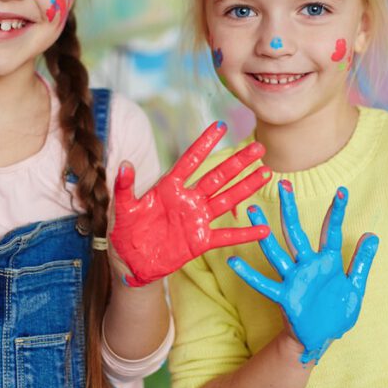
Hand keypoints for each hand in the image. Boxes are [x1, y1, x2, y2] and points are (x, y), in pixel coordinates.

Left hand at [110, 122, 272, 286]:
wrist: (131, 261)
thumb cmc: (126, 230)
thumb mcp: (122, 208)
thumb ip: (124, 187)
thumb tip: (123, 164)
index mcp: (169, 187)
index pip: (191, 160)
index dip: (205, 144)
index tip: (220, 126)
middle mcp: (188, 199)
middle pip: (217, 176)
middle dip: (237, 162)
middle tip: (259, 147)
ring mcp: (197, 219)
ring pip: (226, 199)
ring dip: (246, 187)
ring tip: (265, 173)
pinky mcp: (200, 241)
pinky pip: (226, 236)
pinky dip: (244, 233)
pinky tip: (263, 228)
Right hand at [229, 182, 378, 364]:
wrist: (321, 340)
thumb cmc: (336, 313)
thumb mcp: (355, 287)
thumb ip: (362, 262)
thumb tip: (372, 234)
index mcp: (327, 262)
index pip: (331, 232)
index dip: (337, 212)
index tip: (342, 190)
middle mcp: (307, 265)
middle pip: (296, 232)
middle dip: (290, 209)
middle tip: (283, 185)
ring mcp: (294, 279)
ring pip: (276, 251)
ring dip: (264, 232)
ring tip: (252, 212)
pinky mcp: (284, 296)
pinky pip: (264, 283)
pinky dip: (248, 273)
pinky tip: (234, 261)